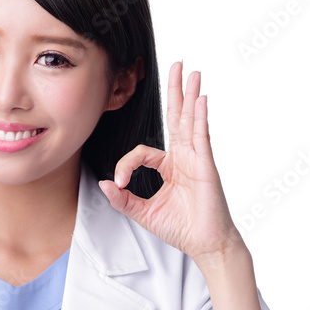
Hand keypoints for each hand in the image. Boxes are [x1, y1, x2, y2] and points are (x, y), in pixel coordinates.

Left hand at [97, 63, 243, 265]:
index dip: (125, 164)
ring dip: (190, 95)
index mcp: (169, 167)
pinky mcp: (206, 165)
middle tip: (177, 65)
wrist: (204, 244)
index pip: (142, 151)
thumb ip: (122, 199)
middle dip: (175, 91)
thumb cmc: (181, 228)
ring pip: (190, 121)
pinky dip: (199, 117)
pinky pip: (201, 136)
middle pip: (176, 117)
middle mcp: (184, 158)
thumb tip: (104, 183)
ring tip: (192, 72)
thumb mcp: (143, 212)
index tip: (118, 183)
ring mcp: (196, 159)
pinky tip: (199, 99)